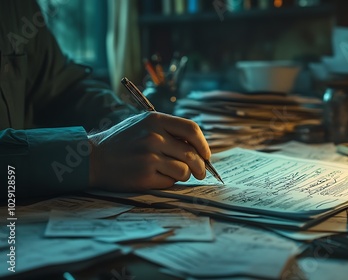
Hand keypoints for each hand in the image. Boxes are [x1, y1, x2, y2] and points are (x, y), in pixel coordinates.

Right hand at [88, 112, 210, 191]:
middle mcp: (154, 137)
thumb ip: (168, 130)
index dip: (203, 144)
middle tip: (200, 172)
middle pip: (192, 154)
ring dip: (184, 175)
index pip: (191, 129)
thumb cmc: (121, 141)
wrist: (92, 158)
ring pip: (184, 170)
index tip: (206, 155)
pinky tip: (156, 177)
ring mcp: (149, 157)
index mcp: (155, 120)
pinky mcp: (145, 175)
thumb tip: (197, 147)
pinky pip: (170, 181)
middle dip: (200, 166)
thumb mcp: (143, 124)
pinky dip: (168, 181)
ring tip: (173, 173)